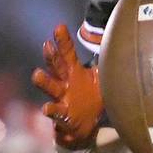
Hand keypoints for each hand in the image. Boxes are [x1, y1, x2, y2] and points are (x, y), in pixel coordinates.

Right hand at [33, 23, 103, 147]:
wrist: (85, 125)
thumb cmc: (90, 97)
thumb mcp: (99, 79)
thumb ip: (103, 63)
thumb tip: (115, 42)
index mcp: (74, 71)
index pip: (68, 53)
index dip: (63, 40)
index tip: (59, 27)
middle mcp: (64, 82)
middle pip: (56, 66)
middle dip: (51, 56)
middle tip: (47, 45)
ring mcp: (61, 97)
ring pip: (50, 86)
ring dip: (44, 81)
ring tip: (37, 75)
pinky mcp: (61, 114)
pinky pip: (54, 111)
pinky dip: (51, 110)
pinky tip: (46, 108)